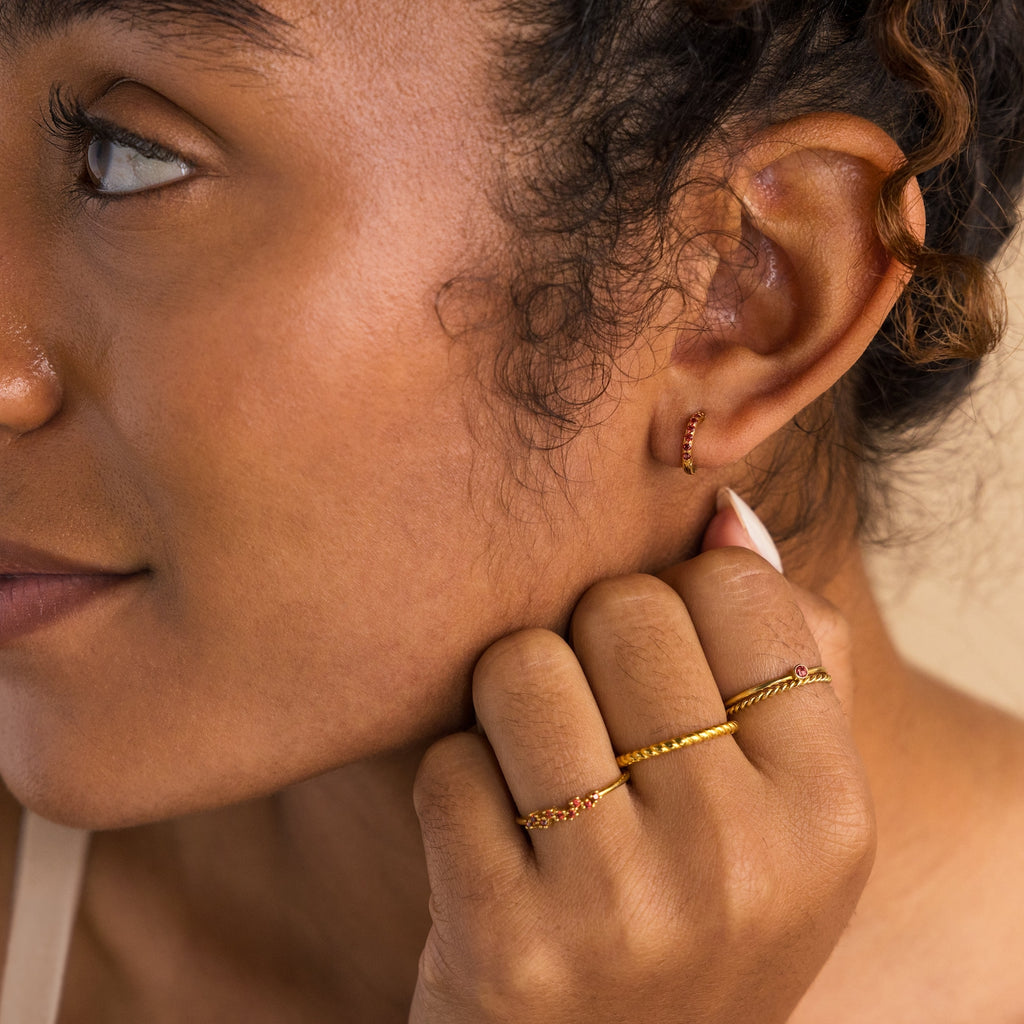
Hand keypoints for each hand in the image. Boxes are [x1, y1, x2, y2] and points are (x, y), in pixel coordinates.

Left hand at [410, 499, 871, 1022]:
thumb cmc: (695, 915)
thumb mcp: (782, 810)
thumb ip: (781, 653)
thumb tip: (722, 511)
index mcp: (828, 809)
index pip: (733, 586)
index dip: (677, 604)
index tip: (662, 667)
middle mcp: (741, 858)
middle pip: (620, 611)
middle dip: (588, 647)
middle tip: (594, 727)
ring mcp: (624, 908)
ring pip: (522, 667)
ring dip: (510, 707)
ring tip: (539, 774)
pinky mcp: (509, 948)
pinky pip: (446, 765)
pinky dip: (454, 787)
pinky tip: (489, 846)